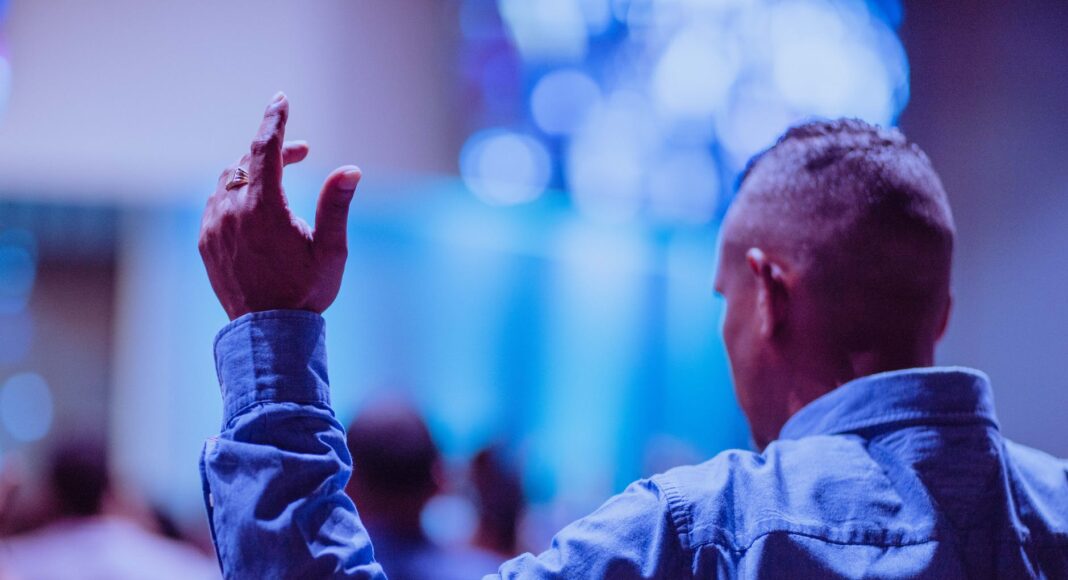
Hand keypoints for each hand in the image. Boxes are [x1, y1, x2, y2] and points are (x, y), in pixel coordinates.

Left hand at [199, 93, 360, 319]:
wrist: (269, 334)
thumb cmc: (306, 292)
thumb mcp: (331, 249)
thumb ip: (335, 205)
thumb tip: (350, 170)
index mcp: (264, 208)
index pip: (265, 148)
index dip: (274, 120)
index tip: (281, 100)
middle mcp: (232, 212)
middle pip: (248, 161)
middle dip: (274, 151)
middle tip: (302, 153)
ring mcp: (214, 227)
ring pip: (228, 181)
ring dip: (253, 173)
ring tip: (279, 185)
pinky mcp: (206, 243)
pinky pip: (216, 204)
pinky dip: (235, 195)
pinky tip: (254, 210)